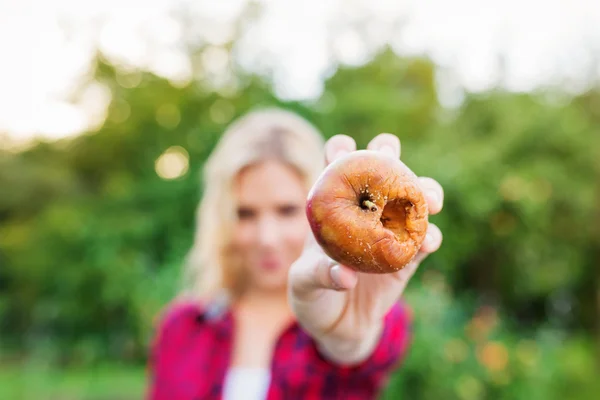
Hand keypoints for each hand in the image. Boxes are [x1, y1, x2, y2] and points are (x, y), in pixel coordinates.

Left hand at [287, 133, 443, 365]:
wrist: (338, 326)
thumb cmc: (312, 296)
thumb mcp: (304, 285)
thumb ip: (318, 276)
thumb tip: (345, 276)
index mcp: (334, 208)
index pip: (337, 168)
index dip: (340, 150)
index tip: (344, 150)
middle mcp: (365, 211)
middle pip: (381, 168)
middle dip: (387, 151)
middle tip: (390, 154)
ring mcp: (390, 230)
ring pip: (414, 198)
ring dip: (426, 191)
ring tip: (430, 200)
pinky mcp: (408, 256)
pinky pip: (425, 240)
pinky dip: (430, 237)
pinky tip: (428, 241)